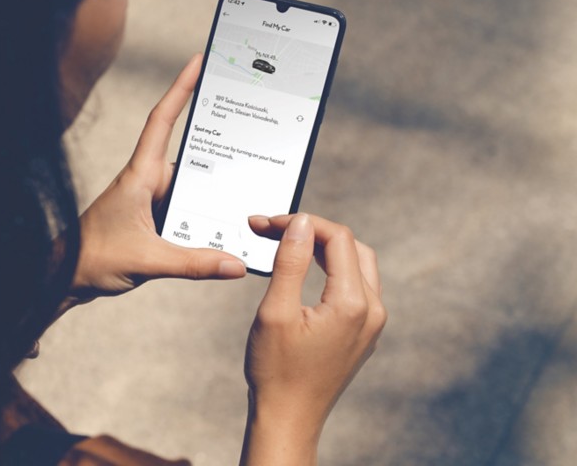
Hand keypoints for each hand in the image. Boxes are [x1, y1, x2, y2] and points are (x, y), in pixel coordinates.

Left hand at [71, 54, 246, 300]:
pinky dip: (204, 214)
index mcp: (140, 175)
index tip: (198, 61)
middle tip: (252, 132)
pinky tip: (226, 226)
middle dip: (220, 147)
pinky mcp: (152, 217)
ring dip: (214, 191)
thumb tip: (235, 264)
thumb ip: (194, 263)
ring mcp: (150, 198)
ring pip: (192, 186)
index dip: (180, 88)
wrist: (65, 277)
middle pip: (191, 156)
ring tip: (250, 191)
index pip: (163, 121)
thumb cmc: (93, 258)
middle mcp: (147, 181)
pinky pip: (186, 208)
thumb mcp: (148, 261)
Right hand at [241, 213, 385, 464]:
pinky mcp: (365, 332)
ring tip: (287, 244)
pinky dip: (333, 270)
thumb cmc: (277, 369)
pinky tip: (305, 271)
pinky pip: (357, 287)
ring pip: (358, 265)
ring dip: (325, 249)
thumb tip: (300, 224)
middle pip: (352, 247)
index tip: (267, 223)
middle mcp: (372, 311)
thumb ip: (290, 262)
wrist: (289, 416)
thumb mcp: (275, 311)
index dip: (301, 222)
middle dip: (313, 232)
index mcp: (352, 304)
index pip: (337, 238)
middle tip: (273, 230)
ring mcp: (372, 324)